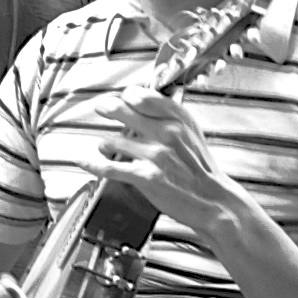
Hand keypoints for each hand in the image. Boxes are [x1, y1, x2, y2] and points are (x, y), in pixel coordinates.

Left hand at [95, 88, 257, 251]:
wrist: (215, 201)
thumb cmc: (202, 170)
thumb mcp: (193, 134)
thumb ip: (171, 117)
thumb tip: (142, 102)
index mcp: (180, 120)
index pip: (144, 96)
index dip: (128, 95)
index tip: (122, 98)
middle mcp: (167, 133)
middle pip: (123, 111)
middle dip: (108, 108)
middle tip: (101, 108)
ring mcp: (155, 155)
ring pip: (112, 141)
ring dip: (105, 145)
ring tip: (107, 148)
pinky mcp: (146, 177)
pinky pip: (109, 168)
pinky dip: (92, 164)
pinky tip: (82, 161)